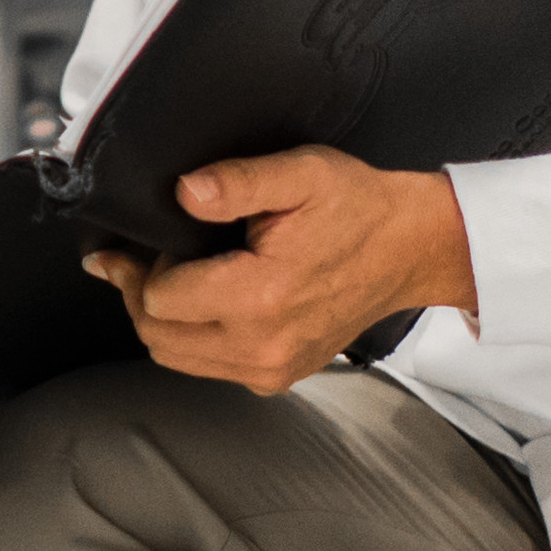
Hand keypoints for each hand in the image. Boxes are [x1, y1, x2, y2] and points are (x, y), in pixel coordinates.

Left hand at [90, 151, 476, 393]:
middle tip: (150, 259)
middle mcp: (263, 345)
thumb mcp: (301, 173)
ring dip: (164, 322)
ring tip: (177, 279)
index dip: (148, 267)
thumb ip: (237, 181)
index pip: (159, 301)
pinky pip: (209, 368)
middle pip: (158, 339)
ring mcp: (272, 368)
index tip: (162, 241)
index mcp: (261, 297)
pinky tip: (208, 303)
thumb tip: (185, 192)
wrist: (410, 248)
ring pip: (177, 359)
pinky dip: (194, 340)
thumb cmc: (358, 209)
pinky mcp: (279, 376)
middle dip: (141, 297)